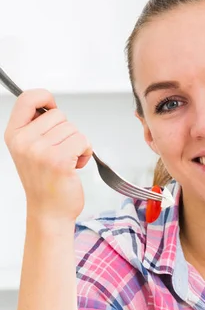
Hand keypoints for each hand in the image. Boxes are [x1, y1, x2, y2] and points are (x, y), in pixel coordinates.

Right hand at [4, 89, 92, 222]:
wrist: (49, 212)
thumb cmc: (44, 182)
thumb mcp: (29, 150)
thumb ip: (35, 127)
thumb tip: (50, 106)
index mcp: (14, 135)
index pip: (26, 99)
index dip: (44, 97)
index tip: (52, 107)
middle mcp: (24, 141)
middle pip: (58, 115)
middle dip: (66, 131)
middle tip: (60, 152)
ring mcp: (40, 151)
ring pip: (73, 129)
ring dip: (77, 144)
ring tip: (66, 162)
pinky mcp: (59, 160)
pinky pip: (83, 141)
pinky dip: (86, 152)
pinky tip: (76, 165)